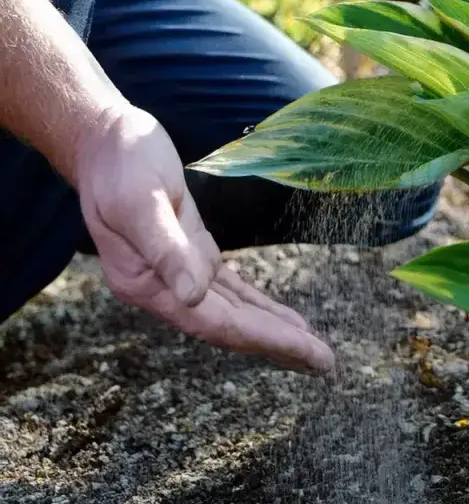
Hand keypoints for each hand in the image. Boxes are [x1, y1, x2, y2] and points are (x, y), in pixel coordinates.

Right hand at [74, 104, 333, 372]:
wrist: (105, 140)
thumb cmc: (120, 166)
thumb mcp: (141, 202)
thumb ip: (166, 249)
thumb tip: (193, 296)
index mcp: (148, 284)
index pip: (218, 325)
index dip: (265, 341)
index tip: (308, 353)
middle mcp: (164, 288)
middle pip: (231, 326)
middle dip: (280, 345)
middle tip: (327, 364)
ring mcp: (179, 272)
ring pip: (235, 311)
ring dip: (274, 331)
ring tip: (314, 351)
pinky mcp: (192, 252)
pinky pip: (232, 290)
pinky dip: (260, 306)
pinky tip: (285, 321)